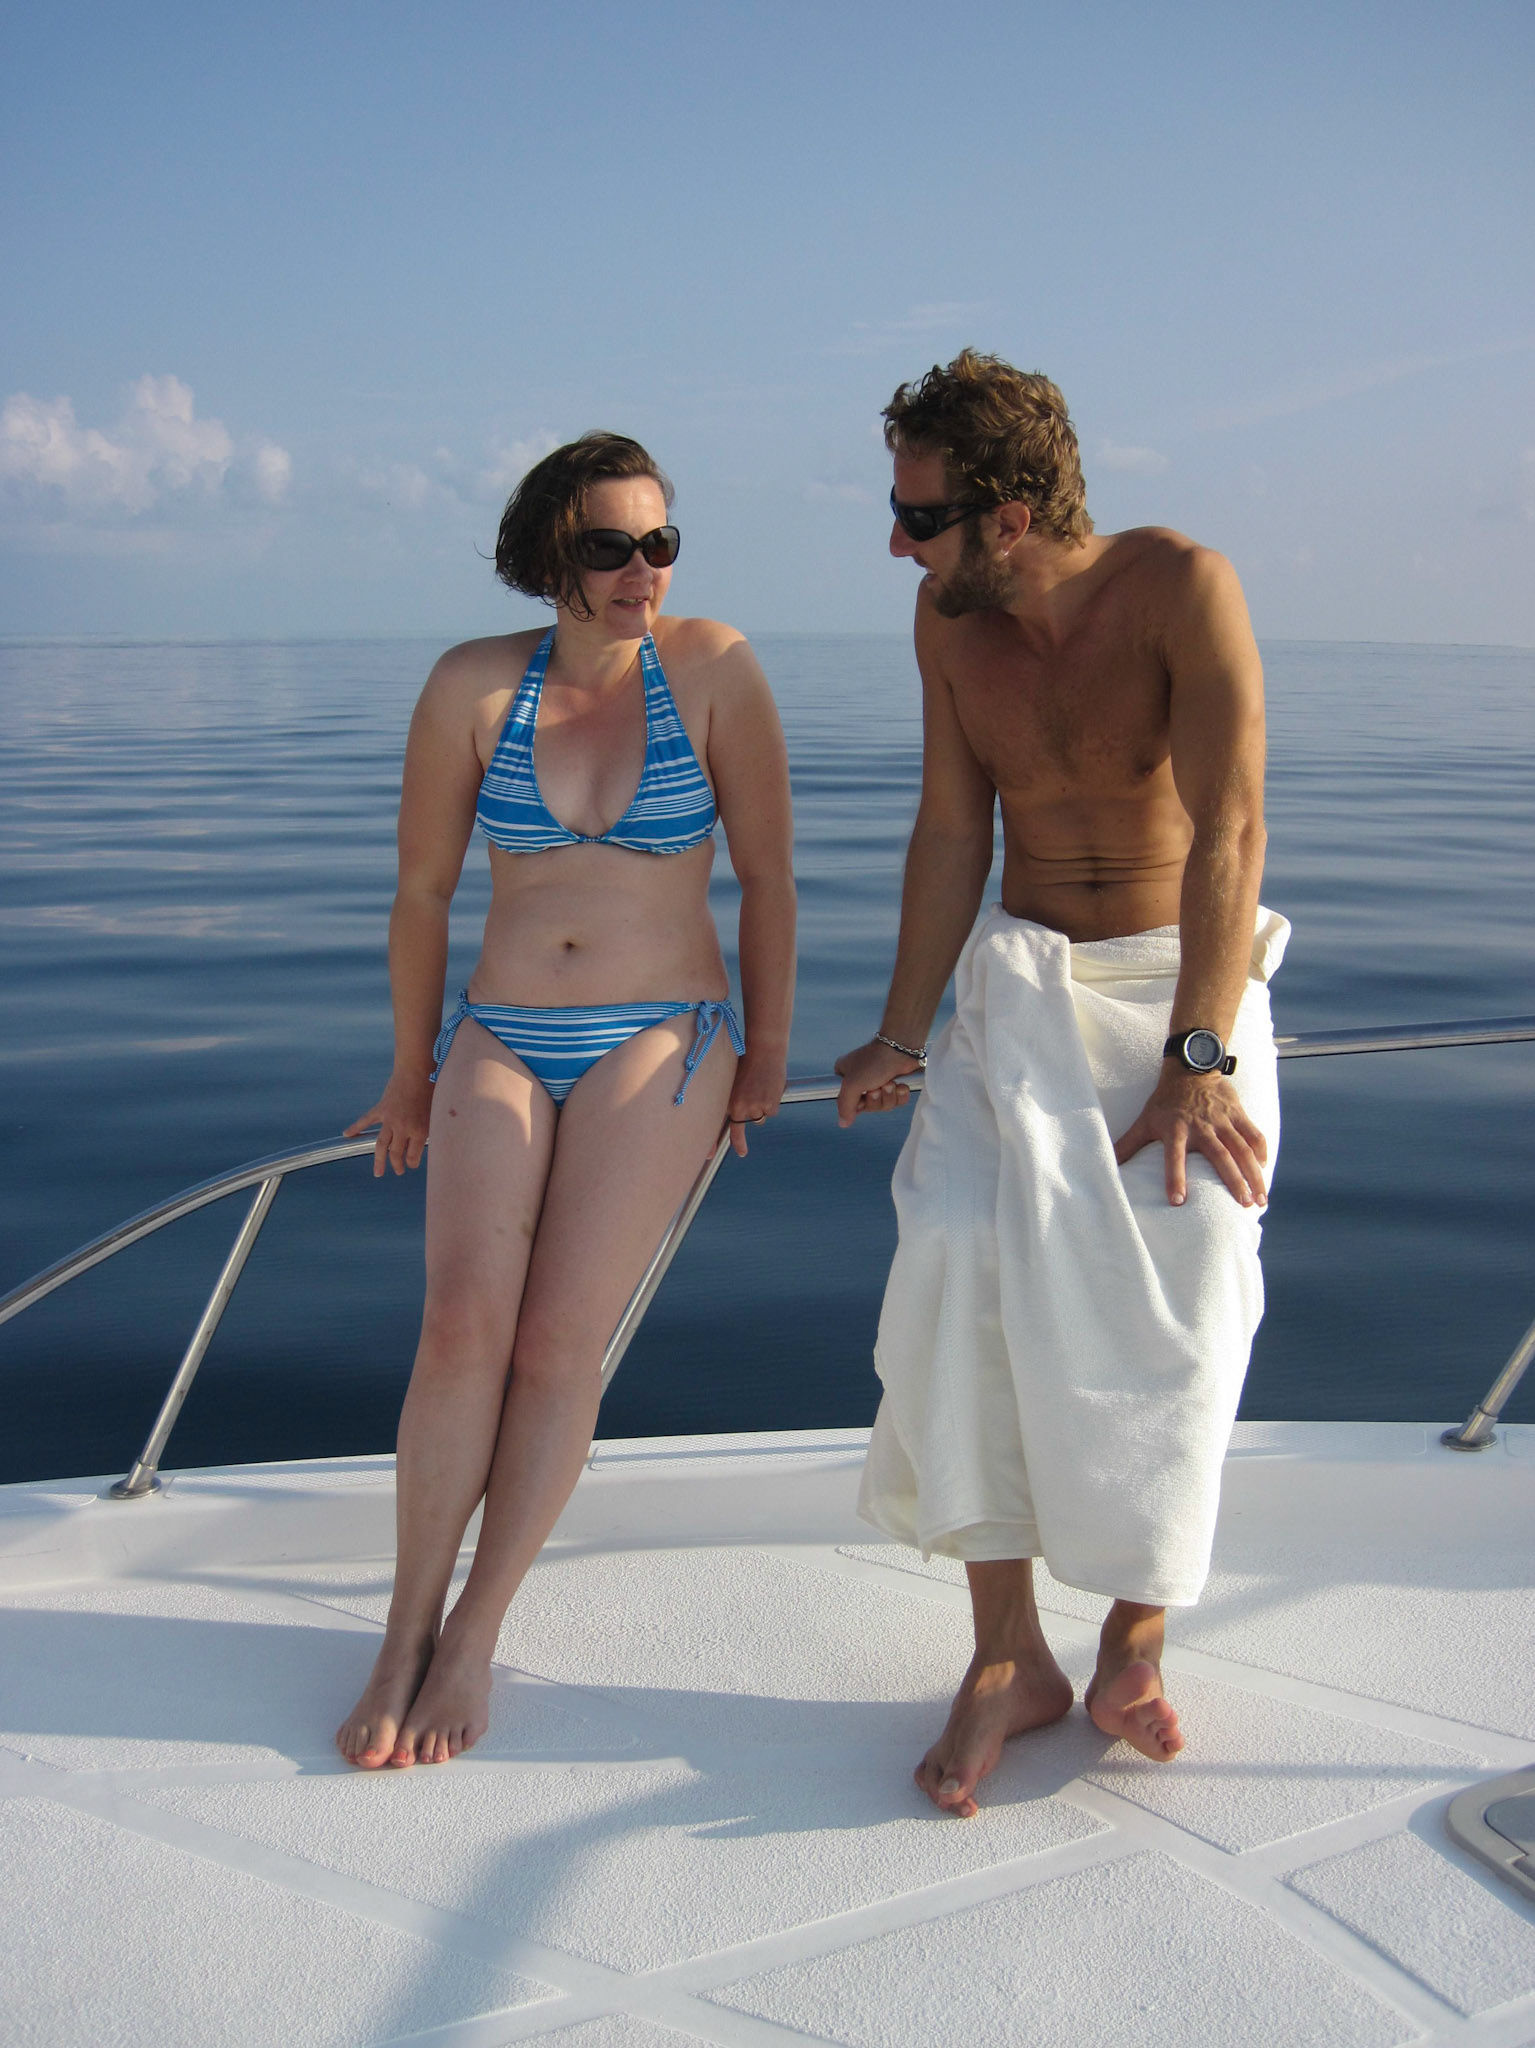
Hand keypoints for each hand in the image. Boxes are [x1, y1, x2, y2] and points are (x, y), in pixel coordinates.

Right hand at [344, 1067, 433, 1177]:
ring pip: (380, 1145)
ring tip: (378, 1172)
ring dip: (379, 1160)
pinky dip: (355, 1127)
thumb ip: (430, 1129)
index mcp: (419, 1131)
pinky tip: (346, 1135)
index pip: (413, 1156)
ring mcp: (390, 1120)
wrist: (416, 1072)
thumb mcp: (436, 1113)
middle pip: (396, 1153)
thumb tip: (427, 1142)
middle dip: (397, 1165)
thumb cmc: (431, 1091)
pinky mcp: (381, 1109)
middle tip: (398, 1171)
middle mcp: (403, 1128)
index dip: (412, 1163)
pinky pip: (366, 1121)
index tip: (412, 1165)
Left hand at [725, 1048, 786, 1157]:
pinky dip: (772, 1101)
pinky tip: (770, 1086)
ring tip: (762, 1085)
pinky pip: (771, 1111)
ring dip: (762, 1105)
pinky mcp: (770, 1106)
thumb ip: (734, 1098)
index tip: (735, 1154)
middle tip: (754, 1094)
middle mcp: (741, 1108)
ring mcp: (756, 1108)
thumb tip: (737, 1112)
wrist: (765, 1050)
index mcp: (730, 1101)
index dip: (734, 1143)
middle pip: (749, 1122)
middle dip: (753, 1111)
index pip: (729, 1128)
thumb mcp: (734, 1080)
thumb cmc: (748, 1062)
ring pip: (761, 1116)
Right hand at [834, 1040, 920, 1128]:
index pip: (847, 1102)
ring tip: (891, 1083)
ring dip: (889, 1096)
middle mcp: (861, 1080)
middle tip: (878, 1087)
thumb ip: (845, 1105)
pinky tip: (901, 1085)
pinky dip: (900, 1095)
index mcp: (845, 1076)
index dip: (858, 1104)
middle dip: (876, 1099)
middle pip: (868, 1106)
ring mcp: (879, 1081)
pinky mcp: (896, 1083)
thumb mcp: (852, 1085)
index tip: (862, 1096)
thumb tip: (843, 1123)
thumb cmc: (874, 1062)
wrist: (902, 1048)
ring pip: (884, 1105)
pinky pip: (897, 1101)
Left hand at [1113, 1065, 1268, 1207]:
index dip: (1174, 1177)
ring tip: (1260, 1198)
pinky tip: (1264, 1168)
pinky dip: (1261, 1151)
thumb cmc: (1166, 1100)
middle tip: (1243, 1204)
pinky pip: (1253, 1133)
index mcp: (1176, 1130)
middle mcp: (1201, 1126)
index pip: (1173, 1156)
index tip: (1177, 1201)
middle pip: (1220, 1156)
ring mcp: (1222, 1120)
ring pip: (1242, 1149)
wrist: (1190, 1068)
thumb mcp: (1145, 1120)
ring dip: (1253, 1174)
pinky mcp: (1237, 1112)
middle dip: (1233, 1180)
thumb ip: (1128, 1144)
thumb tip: (1107, 1165)